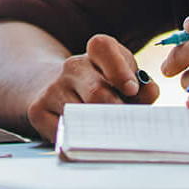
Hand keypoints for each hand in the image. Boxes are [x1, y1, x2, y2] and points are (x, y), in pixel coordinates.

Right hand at [25, 35, 159, 143]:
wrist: (51, 87)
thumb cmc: (99, 86)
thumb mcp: (122, 80)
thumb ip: (141, 87)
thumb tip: (150, 90)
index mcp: (96, 53)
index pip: (103, 47)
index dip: (119, 69)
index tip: (131, 89)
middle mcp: (72, 66)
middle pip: (97, 93)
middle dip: (116, 114)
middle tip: (125, 125)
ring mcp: (52, 88)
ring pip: (81, 117)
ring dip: (99, 131)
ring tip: (107, 133)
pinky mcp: (37, 110)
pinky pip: (64, 133)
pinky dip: (79, 140)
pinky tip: (85, 137)